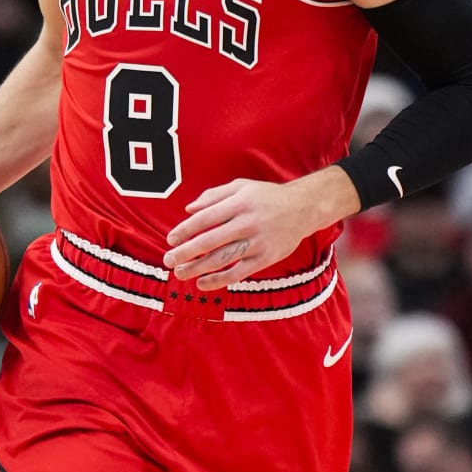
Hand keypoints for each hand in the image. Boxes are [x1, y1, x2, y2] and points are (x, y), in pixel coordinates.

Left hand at [165, 169, 350, 287]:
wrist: (302, 209)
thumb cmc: (266, 197)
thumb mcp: (241, 187)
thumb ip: (213, 196)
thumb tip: (188, 209)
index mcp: (239, 203)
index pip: (205, 219)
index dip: (185, 231)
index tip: (170, 240)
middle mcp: (247, 223)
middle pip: (210, 241)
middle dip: (185, 253)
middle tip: (168, 261)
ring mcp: (257, 242)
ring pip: (222, 259)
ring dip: (197, 269)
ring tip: (180, 273)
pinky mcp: (265, 258)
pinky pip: (238, 273)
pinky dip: (219, 280)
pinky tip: (202, 284)